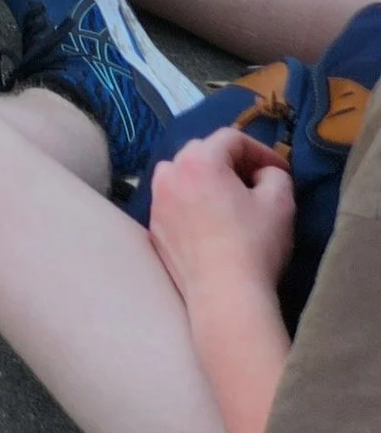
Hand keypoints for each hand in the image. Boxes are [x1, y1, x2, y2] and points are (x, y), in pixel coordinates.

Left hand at [149, 126, 296, 310]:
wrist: (224, 295)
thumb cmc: (254, 244)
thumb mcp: (280, 203)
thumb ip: (275, 175)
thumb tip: (264, 173)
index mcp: (199, 160)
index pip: (231, 138)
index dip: (260, 150)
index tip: (278, 171)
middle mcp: (170, 174)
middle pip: (202, 152)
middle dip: (231, 162)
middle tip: (255, 182)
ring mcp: (156, 201)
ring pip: (180, 174)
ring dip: (204, 179)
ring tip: (228, 200)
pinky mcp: (153, 228)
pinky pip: (172, 202)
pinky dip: (190, 203)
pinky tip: (209, 224)